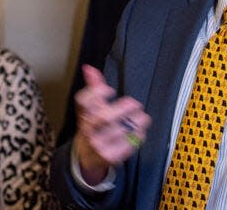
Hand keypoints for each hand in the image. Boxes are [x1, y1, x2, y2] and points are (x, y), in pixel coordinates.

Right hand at [73, 65, 150, 184]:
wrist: (87, 156)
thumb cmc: (93, 127)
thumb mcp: (91, 108)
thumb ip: (94, 87)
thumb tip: (89, 68)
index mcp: (83, 114)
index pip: (84, 102)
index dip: (97, 93)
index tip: (110, 90)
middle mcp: (88, 129)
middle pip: (104, 118)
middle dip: (124, 109)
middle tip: (136, 105)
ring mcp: (97, 144)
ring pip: (119, 131)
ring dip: (136, 123)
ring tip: (143, 118)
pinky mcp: (108, 156)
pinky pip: (126, 145)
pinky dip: (137, 137)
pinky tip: (140, 132)